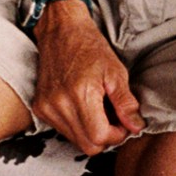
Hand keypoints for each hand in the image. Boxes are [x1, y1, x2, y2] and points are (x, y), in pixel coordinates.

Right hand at [33, 3, 143, 155]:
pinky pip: (63, 130)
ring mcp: (46, 107)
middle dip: (105, 137)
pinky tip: (83, 106)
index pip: (99, 137)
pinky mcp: (40, 108)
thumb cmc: (90, 47)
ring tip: (98, 109)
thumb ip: (126, 103)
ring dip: (90, 132)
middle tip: (114, 119)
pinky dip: (77, 125)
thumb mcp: (116, 72)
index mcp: (79, 94)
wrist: (61, 30)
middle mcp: (58, 104)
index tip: (123, 123)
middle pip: (87, 145)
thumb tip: (135, 127)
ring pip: (75, 140)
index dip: (116, 135)